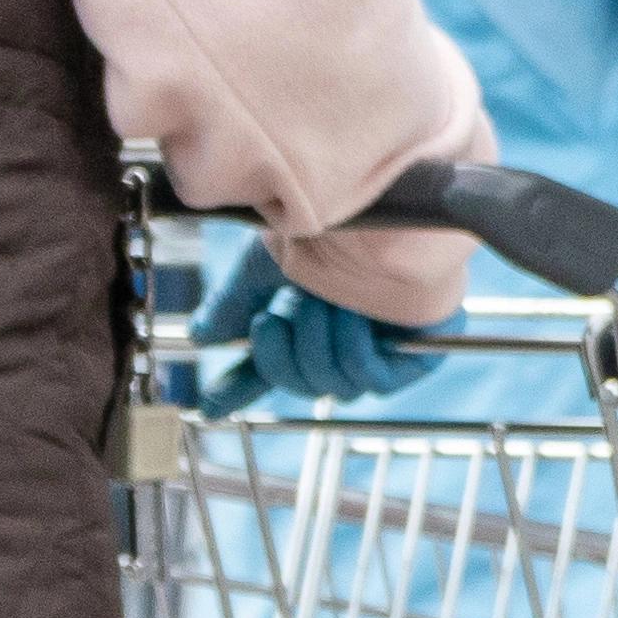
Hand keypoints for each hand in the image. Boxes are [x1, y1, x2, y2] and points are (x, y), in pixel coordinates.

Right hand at [202, 240, 445, 409]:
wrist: (376, 211)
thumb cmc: (332, 221)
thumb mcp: (266, 261)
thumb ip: (235, 301)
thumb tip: (203, 336)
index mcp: (307, 308)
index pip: (272, 362)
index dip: (243, 386)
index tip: (212, 407)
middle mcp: (341, 329)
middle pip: (298, 383)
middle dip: (279, 359)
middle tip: (274, 320)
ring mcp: (377, 341)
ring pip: (332, 387)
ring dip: (316, 347)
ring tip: (323, 305)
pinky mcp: (414, 352)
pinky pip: (371, 382)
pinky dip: (353, 352)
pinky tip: (356, 319)